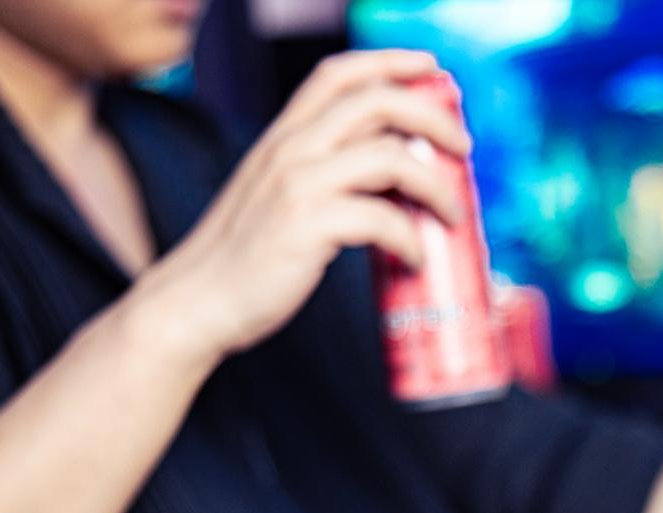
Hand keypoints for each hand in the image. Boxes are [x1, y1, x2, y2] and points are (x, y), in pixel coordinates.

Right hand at [132, 49, 470, 367]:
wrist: (198, 301)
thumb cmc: (248, 257)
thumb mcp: (281, 196)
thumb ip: (326, 174)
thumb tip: (396, 179)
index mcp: (285, 136)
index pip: (339, 75)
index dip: (390, 62)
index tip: (432, 69)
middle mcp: (290, 148)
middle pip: (377, 102)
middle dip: (433, 118)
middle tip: (464, 148)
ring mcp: (297, 184)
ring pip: (390, 158)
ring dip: (435, 187)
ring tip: (450, 216)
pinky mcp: (305, 226)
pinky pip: (382, 220)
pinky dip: (410, 240)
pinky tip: (413, 260)